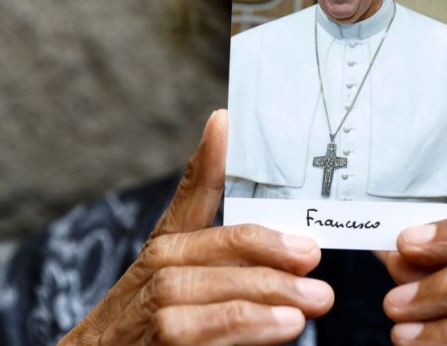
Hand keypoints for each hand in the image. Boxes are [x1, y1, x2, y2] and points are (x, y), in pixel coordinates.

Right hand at [60, 110, 332, 344]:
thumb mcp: (209, 302)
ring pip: (192, 285)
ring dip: (261, 288)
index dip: (204, 164)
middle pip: (195, 246)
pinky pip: (190, 328)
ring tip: (314, 297)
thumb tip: (296, 259)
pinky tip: (285, 326)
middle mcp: (140, 283)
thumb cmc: (172, 343)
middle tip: (311, 254)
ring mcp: (133, 316)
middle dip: (259, 245)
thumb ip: (239, 278)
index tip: (225, 122)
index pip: (183, 206)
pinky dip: (242, 323)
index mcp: (160, 264)